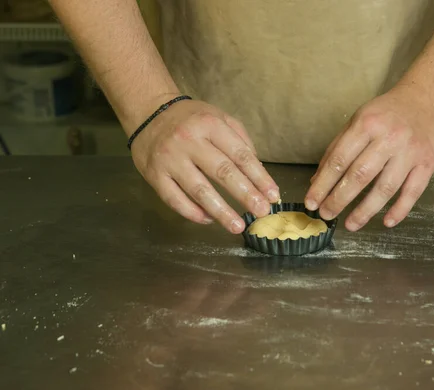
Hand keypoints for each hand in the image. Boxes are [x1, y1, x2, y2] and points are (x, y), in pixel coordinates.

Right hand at [130, 96, 279, 233]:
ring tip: (237, 226)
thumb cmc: (190, 118)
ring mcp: (170, 159)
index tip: (273, 195)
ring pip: (199, 190)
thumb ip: (240, 141)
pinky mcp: (153, 174)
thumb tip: (259, 172)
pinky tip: (208, 220)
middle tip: (261, 212)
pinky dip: (192, 213)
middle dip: (245, 195)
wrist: (148, 112)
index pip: (240, 155)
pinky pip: (174, 199)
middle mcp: (189, 141)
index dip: (259, 177)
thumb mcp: (219, 117)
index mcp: (210, 125)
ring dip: (221, 211)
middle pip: (222, 172)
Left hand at [305, 86, 433, 230]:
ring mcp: (410, 152)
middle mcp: (389, 137)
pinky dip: (400, 210)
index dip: (323, 184)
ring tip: (350, 224)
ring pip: (385, 188)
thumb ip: (337, 149)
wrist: (427, 100)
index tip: (312, 202)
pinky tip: (386, 222)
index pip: (340, 159)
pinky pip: (413, 192)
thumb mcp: (358, 120)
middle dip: (339, 199)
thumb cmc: (387, 112)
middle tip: (326, 214)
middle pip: (360, 175)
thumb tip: (317, 181)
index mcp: (367, 124)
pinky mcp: (428, 163)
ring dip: (365, 210)